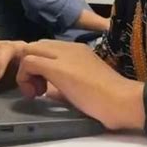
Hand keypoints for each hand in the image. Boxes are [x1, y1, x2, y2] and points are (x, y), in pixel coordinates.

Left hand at [16, 41, 144, 130]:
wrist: (122, 101)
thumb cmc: (109, 100)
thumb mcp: (81, 88)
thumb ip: (64, 86)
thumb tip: (48, 92)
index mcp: (78, 51)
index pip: (48, 48)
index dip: (39, 66)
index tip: (43, 88)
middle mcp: (69, 48)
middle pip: (36, 46)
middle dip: (30, 66)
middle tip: (38, 90)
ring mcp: (64, 55)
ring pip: (30, 50)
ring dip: (26, 71)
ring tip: (37, 93)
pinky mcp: (57, 67)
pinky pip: (29, 62)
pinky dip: (25, 77)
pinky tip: (36, 94)